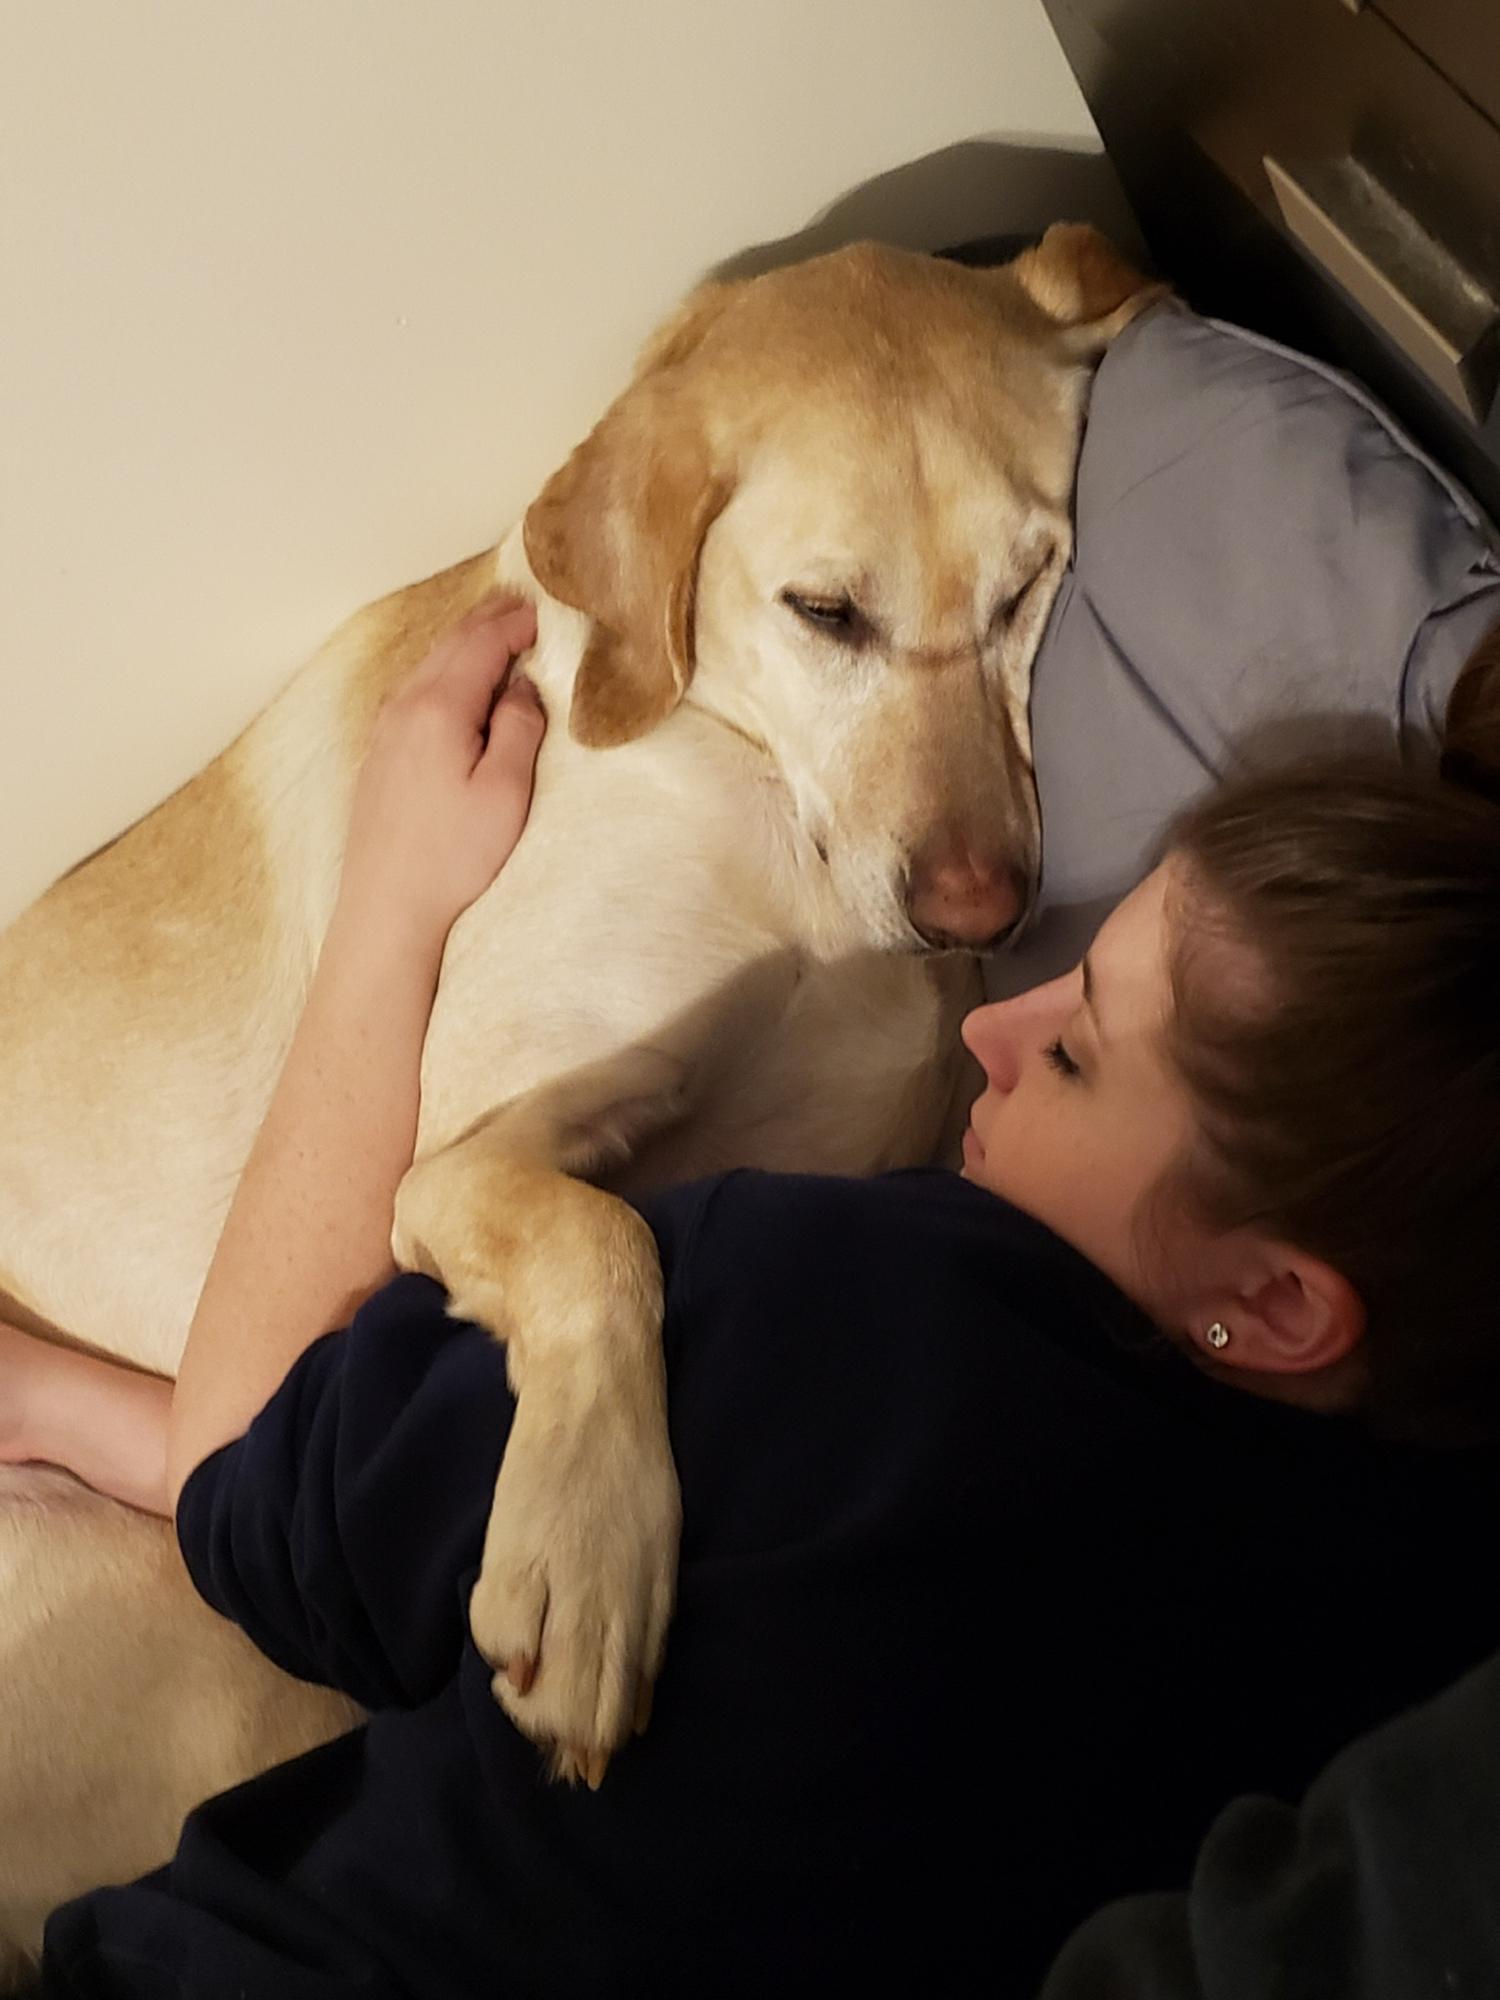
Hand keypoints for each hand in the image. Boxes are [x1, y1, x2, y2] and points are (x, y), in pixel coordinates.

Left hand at [337, 595, 544, 942]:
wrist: (388, 909)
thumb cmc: (453, 858)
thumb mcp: (505, 791)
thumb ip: (517, 727)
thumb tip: (521, 687)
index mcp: (438, 709)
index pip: (481, 644)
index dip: (515, 623)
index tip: (544, 612)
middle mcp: (403, 708)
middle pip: (449, 645)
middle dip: (487, 621)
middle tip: (521, 606)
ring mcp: (384, 731)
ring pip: (427, 666)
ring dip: (463, 645)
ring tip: (494, 634)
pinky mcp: (378, 756)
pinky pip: (412, 692)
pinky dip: (441, 671)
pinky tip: (454, 684)